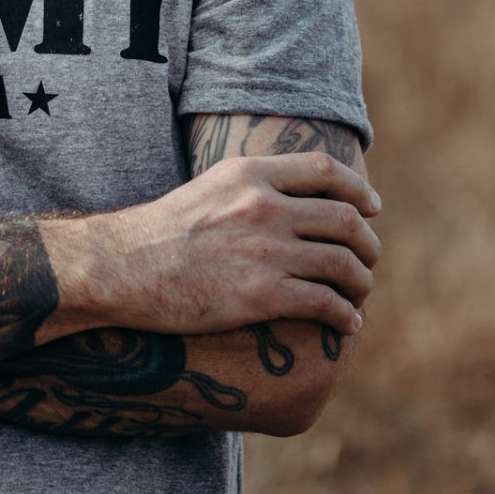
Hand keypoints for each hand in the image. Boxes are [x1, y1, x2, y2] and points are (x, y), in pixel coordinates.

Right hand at [97, 152, 381, 338]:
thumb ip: (251, 188)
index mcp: (250, 174)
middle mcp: (264, 207)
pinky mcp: (262, 295)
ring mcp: (266, 251)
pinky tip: (347, 323)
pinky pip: (326, 303)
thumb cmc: (162, 231)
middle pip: (345, 218)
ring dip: (362, 281)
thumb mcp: (210, 188)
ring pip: (343, 263)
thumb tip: (292, 200)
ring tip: (359, 292)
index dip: (357, 189)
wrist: (124, 266)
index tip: (371, 207)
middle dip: (367, 242)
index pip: (324, 170)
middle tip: (369, 257)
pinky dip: (346, 315)